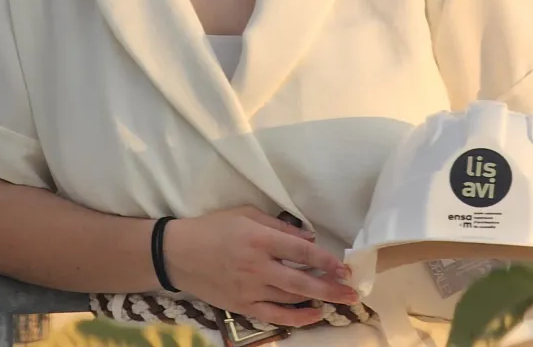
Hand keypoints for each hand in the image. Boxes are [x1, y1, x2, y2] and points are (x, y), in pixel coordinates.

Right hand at [163, 205, 357, 327]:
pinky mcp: (243, 306)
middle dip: (330, 287)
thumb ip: (279, 227)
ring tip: (337, 300)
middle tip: (352, 291)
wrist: (180, 254)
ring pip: (291, 298)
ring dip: (317, 300)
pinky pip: (275, 316)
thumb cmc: (215, 227)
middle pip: (301, 280)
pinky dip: (296, 317)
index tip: (344, 266)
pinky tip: (313, 315)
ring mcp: (250, 289)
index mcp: (259, 239)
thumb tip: (307, 239)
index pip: (301, 252)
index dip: (325, 261)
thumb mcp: (247, 214)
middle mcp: (258, 266)